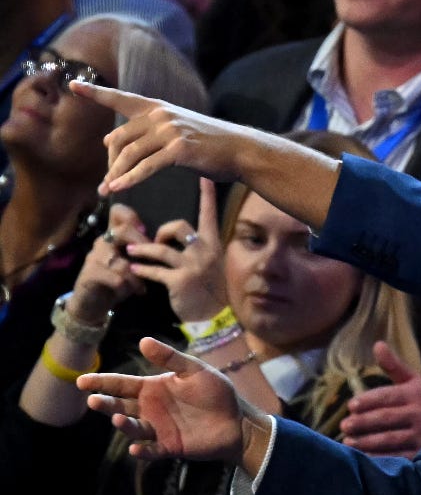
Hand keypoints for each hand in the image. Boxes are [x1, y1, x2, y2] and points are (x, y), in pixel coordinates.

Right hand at [66, 203, 148, 323]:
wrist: (92, 303)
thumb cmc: (117, 280)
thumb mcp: (132, 263)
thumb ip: (143, 251)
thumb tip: (166, 245)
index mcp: (113, 236)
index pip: (117, 212)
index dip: (131, 216)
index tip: (145, 230)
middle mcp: (103, 242)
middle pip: (122, 231)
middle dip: (142, 245)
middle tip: (152, 261)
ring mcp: (94, 257)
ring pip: (121, 261)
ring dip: (136, 276)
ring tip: (143, 286)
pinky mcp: (89, 273)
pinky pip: (115, 277)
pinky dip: (128, 286)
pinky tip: (133, 292)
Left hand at [70, 82, 256, 194]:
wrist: (241, 150)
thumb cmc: (209, 145)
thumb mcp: (176, 131)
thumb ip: (146, 133)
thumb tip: (110, 143)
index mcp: (158, 108)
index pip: (121, 98)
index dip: (95, 92)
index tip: (73, 85)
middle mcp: (161, 115)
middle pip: (119, 138)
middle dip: (110, 162)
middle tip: (107, 182)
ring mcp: (170, 131)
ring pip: (130, 154)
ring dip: (115, 175)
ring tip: (107, 191)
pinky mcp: (179, 149)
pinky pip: (146, 166)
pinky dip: (130, 179)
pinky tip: (119, 188)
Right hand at [79, 337, 253, 463]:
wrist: (237, 419)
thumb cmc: (216, 392)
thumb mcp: (194, 370)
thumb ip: (170, 358)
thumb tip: (143, 341)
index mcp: (152, 388)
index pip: (121, 384)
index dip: (102, 382)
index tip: (82, 380)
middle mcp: (150, 409)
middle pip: (120, 406)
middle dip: (105, 404)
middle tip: (94, 400)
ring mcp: (158, 429)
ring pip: (133, 428)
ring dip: (124, 425)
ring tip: (118, 419)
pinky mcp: (169, 446)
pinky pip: (151, 450)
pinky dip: (142, 451)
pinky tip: (136, 448)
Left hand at [124, 178, 226, 320]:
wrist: (216, 317)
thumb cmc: (211, 289)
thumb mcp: (212, 265)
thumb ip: (200, 250)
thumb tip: (180, 239)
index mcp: (213, 244)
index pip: (210, 215)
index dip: (207, 196)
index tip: (204, 177)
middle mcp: (204, 252)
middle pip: (179, 227)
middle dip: (162, 232)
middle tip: (154, 241)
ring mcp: (193, 266)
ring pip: (161, 248)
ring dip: (142, 250)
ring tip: (131, 252)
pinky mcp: (180, 281)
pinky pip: (155, 270)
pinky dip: (142, 270)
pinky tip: (135, 270)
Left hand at [341, 341, 420, 457]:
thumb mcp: (412, 381)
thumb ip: (393, 365)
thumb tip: (377, 345)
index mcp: (416, 394)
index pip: (388, 396)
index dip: (368, 401)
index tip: (351, 405)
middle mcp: (420, 414)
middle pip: (386, 418)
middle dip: (363, 422)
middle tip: (344, 425)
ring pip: (389, 439)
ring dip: (366, 441)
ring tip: (348, 442)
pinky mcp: (420, 454)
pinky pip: (396, 457)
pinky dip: (378, 458)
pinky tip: (363, 457)